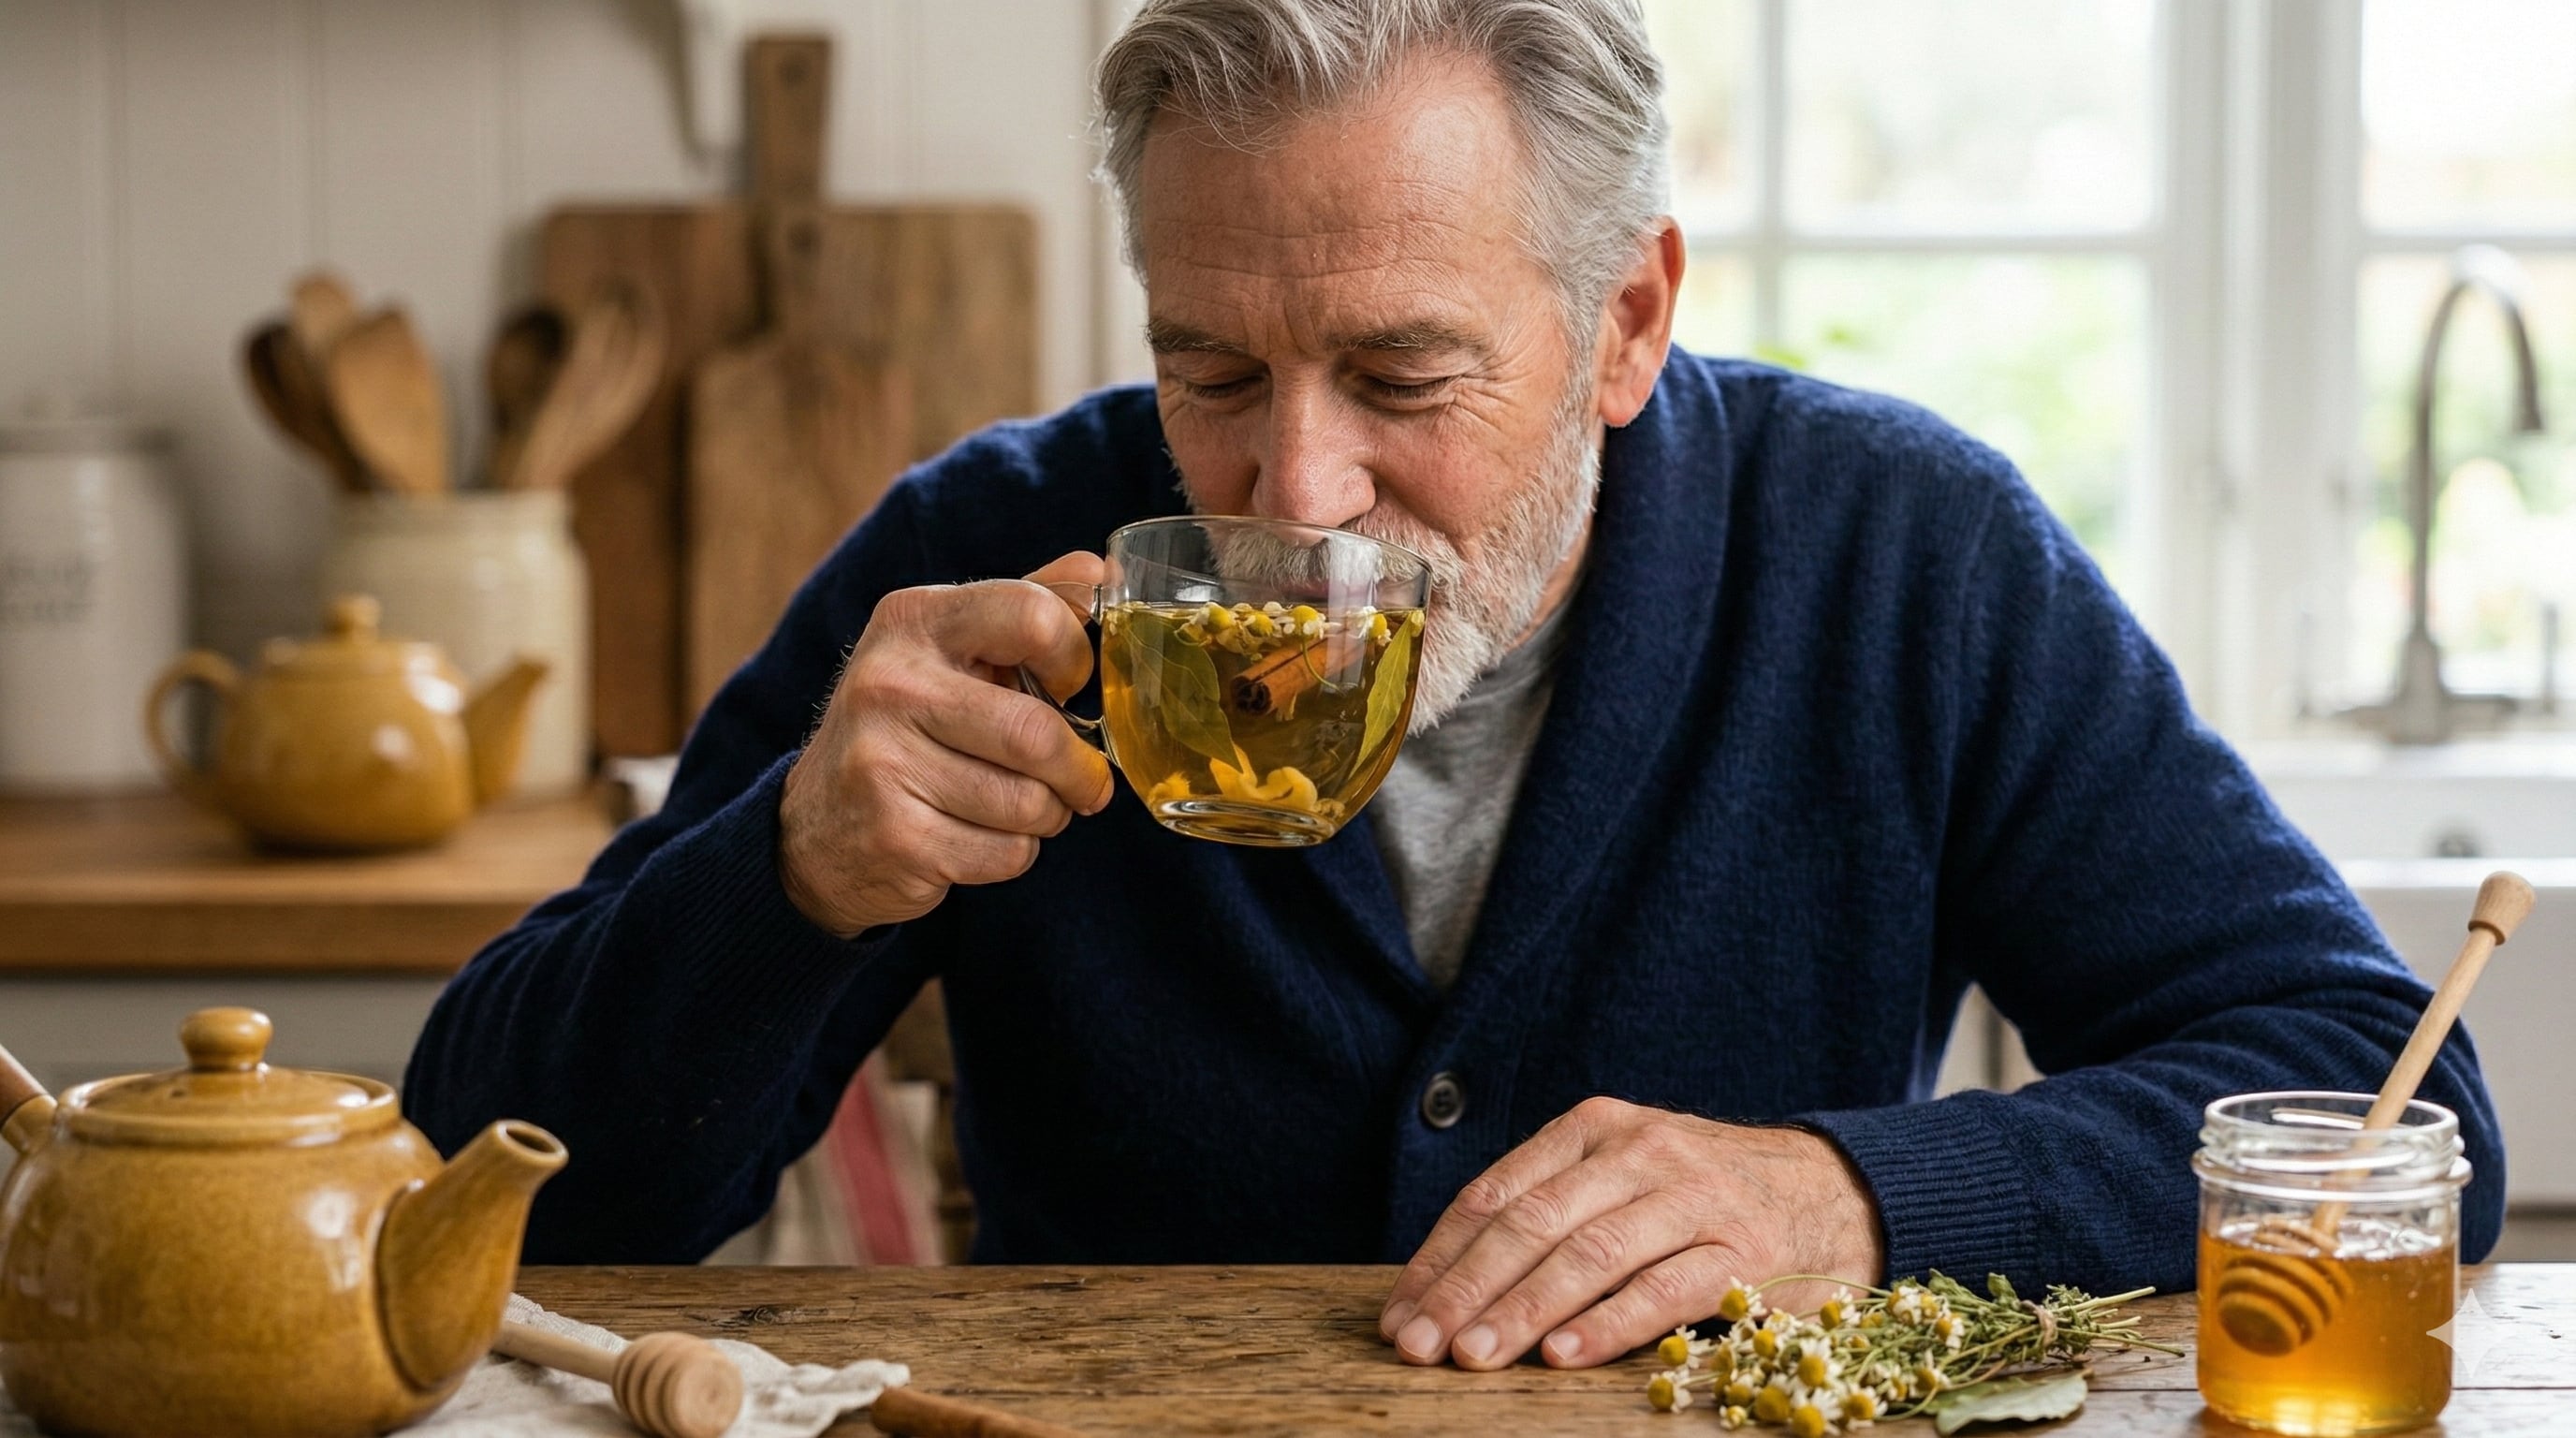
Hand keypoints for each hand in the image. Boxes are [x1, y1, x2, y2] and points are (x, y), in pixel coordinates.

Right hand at [778, 552, 1114, 936]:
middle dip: (1078, 770)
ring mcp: (883, 763)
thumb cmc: (910, 727)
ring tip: (1016, 805)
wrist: (816, 829)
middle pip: (1038, 734)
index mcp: (913, 621)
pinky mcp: (895, 838)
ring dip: (1047, 815)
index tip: (1068, 686)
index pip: (1033, 616)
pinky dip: (1014, 853)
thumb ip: (1025, 607)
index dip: (1073, 658)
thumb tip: (1100, 568)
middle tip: (1081, 780)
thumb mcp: (953, 651)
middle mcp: (889, 684)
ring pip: (1030, 804)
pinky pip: (1008, 853)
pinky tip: (976, 835)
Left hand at [1378, 1097, 1883, 1369]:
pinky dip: (1608, 1324)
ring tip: (1474, 1356)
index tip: (1399, 1313)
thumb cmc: (1698, 1194)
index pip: (1496, 1194)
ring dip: (1522, 1310)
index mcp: (1594, 1129)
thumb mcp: (1620, 1175)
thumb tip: (1448, 1283)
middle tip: (1419, 1345)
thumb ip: (1550, 1210)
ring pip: (1590, 1254)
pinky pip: (1664, 1288)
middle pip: (1532, 1224)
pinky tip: (1562, 1354)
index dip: (1440, 1258)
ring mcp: (1693, 1197)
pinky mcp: (1742, 1248)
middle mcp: (1638, 1152)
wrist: (1830, 1188)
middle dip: (1465, 1290)